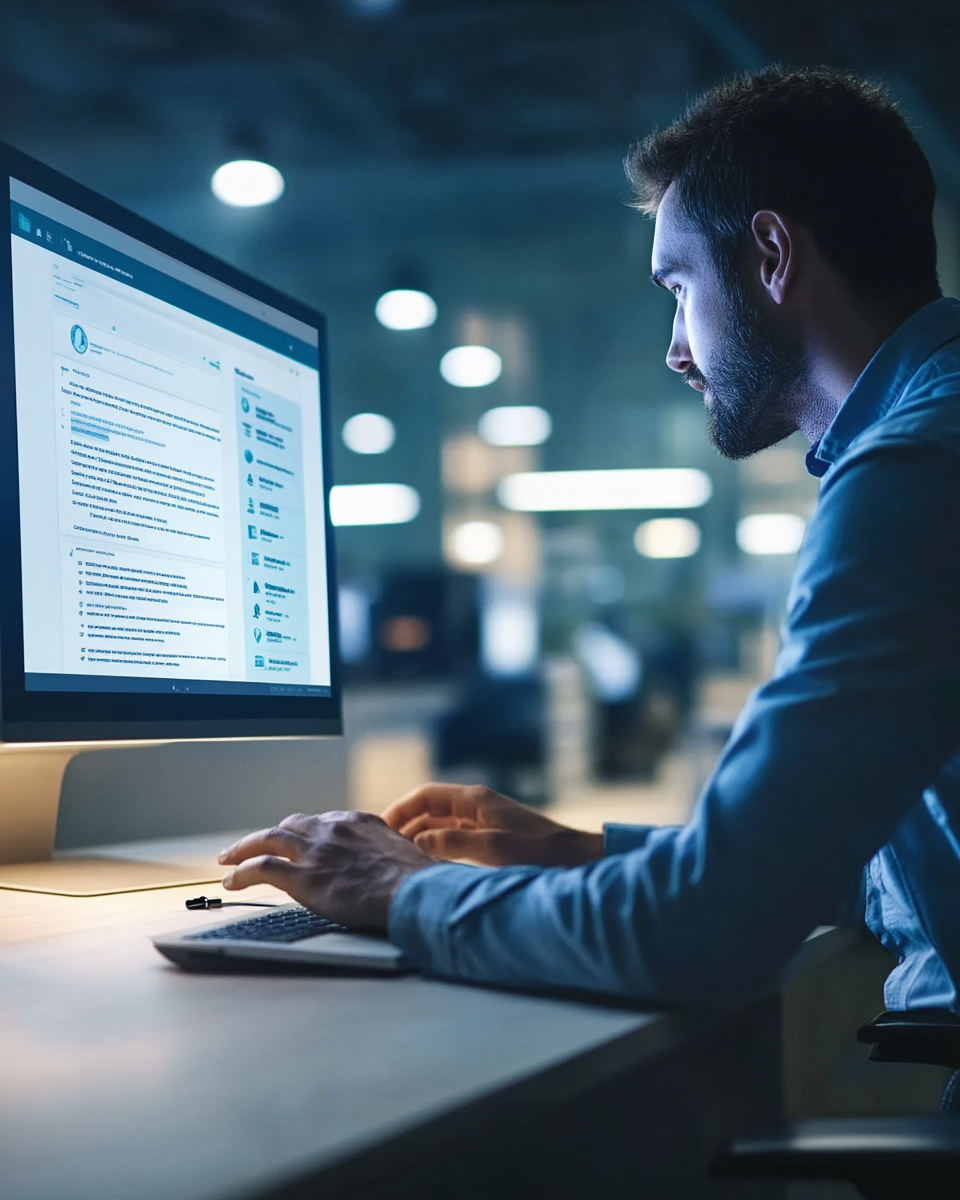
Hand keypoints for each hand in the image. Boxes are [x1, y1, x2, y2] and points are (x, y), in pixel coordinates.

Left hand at [217, 810, 433, 930]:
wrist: (413, 891)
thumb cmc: (416, 880)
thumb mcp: (403, 855)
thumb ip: (385, 855)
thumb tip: (391, 868)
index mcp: (356, 822)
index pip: (320, 822)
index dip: (304, 833)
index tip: (296, 842)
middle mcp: (331, 829)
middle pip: (290, 826)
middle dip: (270, 835)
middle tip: (255, 845)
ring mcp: (314, 851)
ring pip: (267, 840)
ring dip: (243, 848)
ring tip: (229, 858)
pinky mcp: (302, 876)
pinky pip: (261, 869)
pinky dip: (241, 873)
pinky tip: (231, 882)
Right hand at [382, 783, 603, 867]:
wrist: (575, 859)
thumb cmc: (538, 852)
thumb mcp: (492, 848)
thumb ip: (452, 842)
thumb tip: (417, 841)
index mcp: (476, 799)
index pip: (426, 795)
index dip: (401, 808)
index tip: (381, 826)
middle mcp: (478, 805)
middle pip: (431, 808)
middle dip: (406, 823)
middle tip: (384, 845)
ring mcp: (485, 820)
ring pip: (441, 823)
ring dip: (420, 835)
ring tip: (399, 855)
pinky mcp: (492, 837)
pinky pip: (455, 836)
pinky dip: (437, 845)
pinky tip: (428, 862)